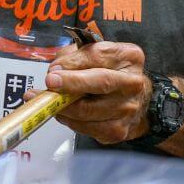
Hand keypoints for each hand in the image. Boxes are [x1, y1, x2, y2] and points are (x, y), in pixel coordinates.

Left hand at [27, 40, 150, 144]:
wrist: (130, 99)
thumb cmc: (107, 72)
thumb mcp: (91, 54)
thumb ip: (72, 57)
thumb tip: (55, 71)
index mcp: (128, 57)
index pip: (98, 56)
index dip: (73, 63)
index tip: (54, 70)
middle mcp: (132, 82)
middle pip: (101, 82)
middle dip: (72, 83)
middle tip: (51, 83)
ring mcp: (129, 108)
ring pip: (89, 110)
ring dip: (64, 106)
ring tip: (51, 101)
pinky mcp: (120, 129)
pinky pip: (89, 128)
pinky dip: (71, 122)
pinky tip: (65, 113)